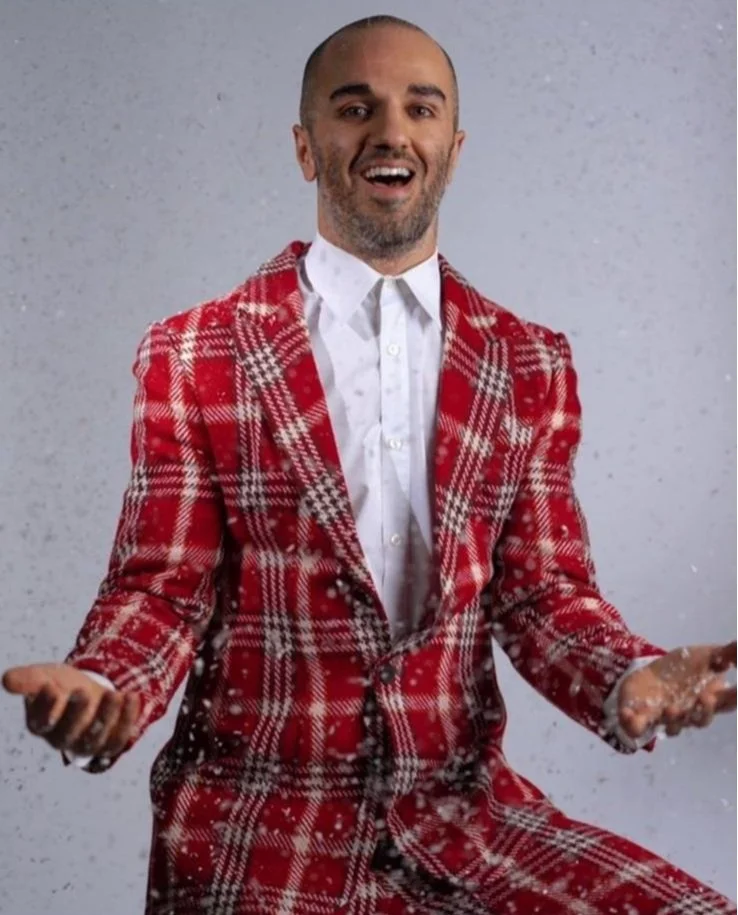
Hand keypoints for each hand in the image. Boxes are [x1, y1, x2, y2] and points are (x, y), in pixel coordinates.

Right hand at [2, 663, 140, 759]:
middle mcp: (62, 739)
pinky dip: (127, 719)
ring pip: (95, 739)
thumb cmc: (61, 685)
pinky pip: (119, 738)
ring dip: (106, 717)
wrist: (90, 689)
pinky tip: (131, 697)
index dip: (45, 707)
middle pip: (68, 735)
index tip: (51, 687)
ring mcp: (86, 744)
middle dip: (77, 714)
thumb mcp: (45, 677)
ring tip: (114, 694)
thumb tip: (6, 679)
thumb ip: (28, 680)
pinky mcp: (109, 743)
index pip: (40, 723)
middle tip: (83, 692)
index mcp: (41, 724)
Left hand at [618, 641, 735, 740]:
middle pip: (700, 719)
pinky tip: (629, 715)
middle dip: (703, 711)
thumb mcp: (704, 656)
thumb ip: (725, 654)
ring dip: (672, 720)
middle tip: (705, 697)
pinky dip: (633, 724)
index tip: (737, 689)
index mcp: (707, 700)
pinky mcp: (641, 719)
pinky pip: (637, 727)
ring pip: (672, 727)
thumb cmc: (682, 668)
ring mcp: (665, 719)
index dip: (733, 697)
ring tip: (671, 708)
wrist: (648, 674)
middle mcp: (689, 714)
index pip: (725, 702)